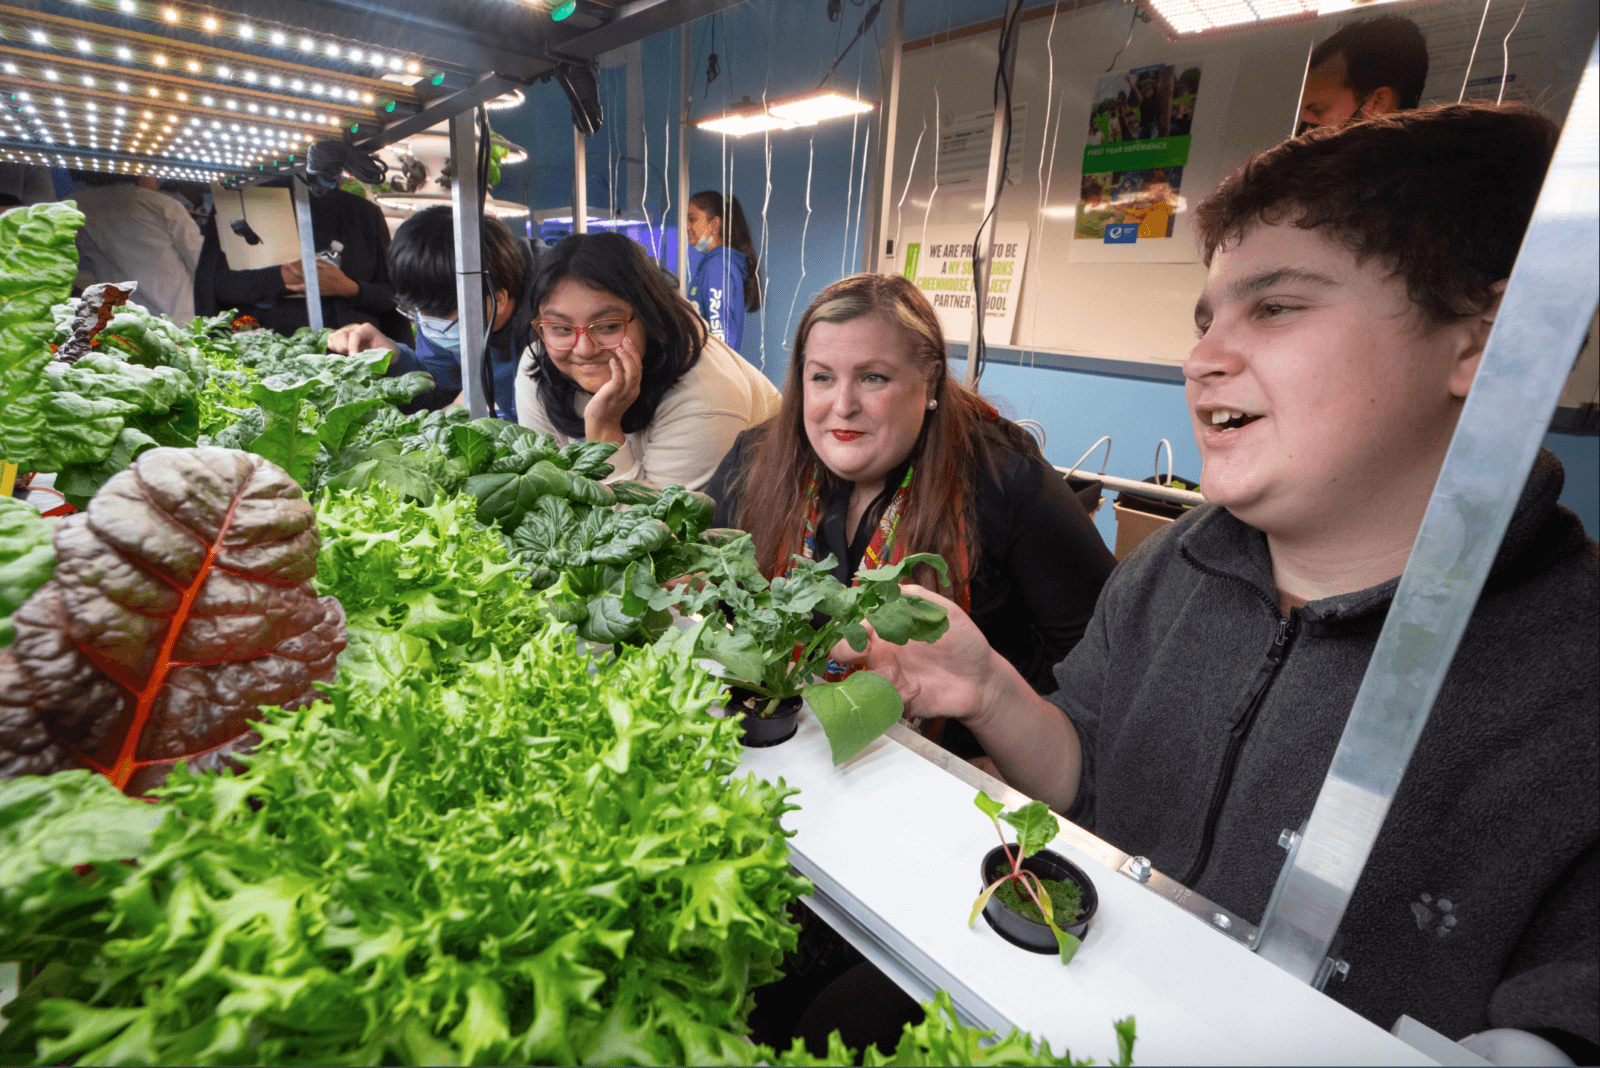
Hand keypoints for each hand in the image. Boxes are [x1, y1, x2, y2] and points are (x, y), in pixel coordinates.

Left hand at [280, 259, 359, 297]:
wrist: (344, 287)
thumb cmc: (338, 276)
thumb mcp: (330, 267)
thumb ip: (320, 264)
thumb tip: (312, 262)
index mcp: (316, 274)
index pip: (302, 271)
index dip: (294, 268)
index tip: (287, 264)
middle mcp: (314, 282)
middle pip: (300, 278)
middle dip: (292, 272)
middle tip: (286, 268)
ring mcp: (316, 288)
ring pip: (302, 289)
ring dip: (295, 287)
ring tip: (288, 286)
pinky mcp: (318, 293)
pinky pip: (308, 292)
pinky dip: (303, 291)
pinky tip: (300, 290)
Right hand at [326, 322, 395, 355]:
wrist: (384, 349)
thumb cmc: (385, 351)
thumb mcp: (384, 354)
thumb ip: (373, 357)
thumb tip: (362, 364)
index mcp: (367, 329)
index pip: (355, 334)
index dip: (352, 346)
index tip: (352, 357)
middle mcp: (355, 327)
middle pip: (342, 334)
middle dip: (345, 348)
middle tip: (352, 357)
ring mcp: (346, 331)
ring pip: (334, 337)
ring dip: (338, 348)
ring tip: (347, 355)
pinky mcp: (341, 337)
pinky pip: (330, 340)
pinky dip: (334, 348)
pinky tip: (342, 354)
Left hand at [582, 336, 642, 444]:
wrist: (601, 424)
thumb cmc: (606, 406)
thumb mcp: (616, 390)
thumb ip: (620, 378)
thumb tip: (616, 363)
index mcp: (634, 388)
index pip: (639, 368)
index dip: (634, 354)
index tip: (627, 342)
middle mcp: (632, 390)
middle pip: (638, 368)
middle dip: (632, 352)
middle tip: (625, 340)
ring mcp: (623, 393)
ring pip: (632, 373)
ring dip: (626, 358)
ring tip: (619, 348)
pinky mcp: (613, 395)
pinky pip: (618, 380)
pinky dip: (617, 368)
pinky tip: (611, 360)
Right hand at [827, 585, 1005, 723]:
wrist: (982, 678)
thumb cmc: (962, 641)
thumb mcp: (942, 610)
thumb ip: (915, 596)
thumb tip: (885, 587)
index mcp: (888, 629)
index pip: (856, 623)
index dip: (851, 623)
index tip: (858, 625)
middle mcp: (882, 653)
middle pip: (845, 652)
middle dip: (844, 650)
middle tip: (862, 650)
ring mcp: (888, 678)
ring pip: (860, 678)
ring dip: (873, 675)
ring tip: (898, 673)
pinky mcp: (897, 701)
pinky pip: (882, 700)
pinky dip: (895, 695)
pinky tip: (917, 689)